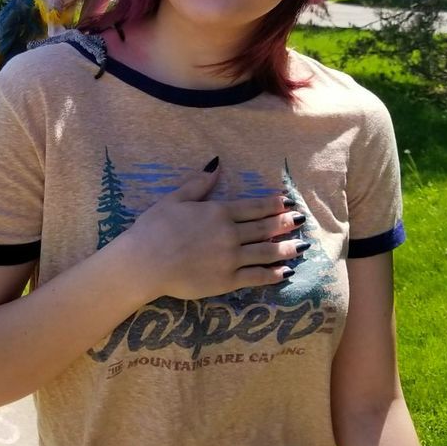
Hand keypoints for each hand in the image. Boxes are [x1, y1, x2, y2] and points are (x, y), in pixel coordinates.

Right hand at [118, 159, 307, 302]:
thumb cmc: (155, 227)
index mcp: (219, 212)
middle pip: (264, 228)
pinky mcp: (227, 281)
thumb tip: (217, 164)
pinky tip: (285, 272)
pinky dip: (273, 274)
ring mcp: (231, 259)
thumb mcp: (175, 198)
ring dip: (286, 248)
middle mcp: (230, 233)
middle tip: (301, 221)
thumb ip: (199, 183)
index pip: (254, 207)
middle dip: (285, 223)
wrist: (145, 262)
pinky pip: (256, 277)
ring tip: (301, 245)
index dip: (273, 204)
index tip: (288, 203)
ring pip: (266, 252)